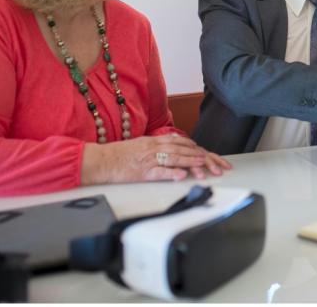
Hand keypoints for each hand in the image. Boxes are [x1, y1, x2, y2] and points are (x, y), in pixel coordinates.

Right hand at [81, 134, 231, 184]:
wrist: (101, 159)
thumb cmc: (120, 154)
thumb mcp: (142, 145)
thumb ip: (158, 147)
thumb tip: (173, 151)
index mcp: (155, 141)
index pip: (181, 142)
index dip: (197, 148)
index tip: (208, 154)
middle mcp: (155, 147)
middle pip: (183, 150)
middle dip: (201, 156)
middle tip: (216, 164)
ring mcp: (149, 159)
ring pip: (174, 158)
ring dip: (191, 162)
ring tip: (204, 166)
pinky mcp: (142, 171)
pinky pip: (159, 172)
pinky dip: (171, 173)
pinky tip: (182, 176)